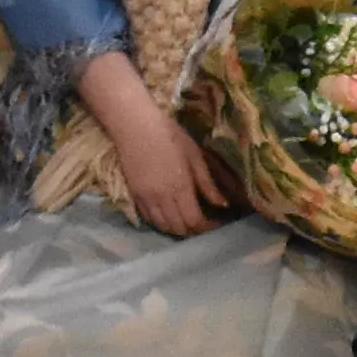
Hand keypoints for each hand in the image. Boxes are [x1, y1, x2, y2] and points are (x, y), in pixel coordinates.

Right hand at [79, 51, 214, 232]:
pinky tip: (171, 215)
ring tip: (190, 222)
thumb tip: (222, 204)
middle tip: (207, 223)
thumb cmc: (169, 135)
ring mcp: (145, 199)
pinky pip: (150, 219)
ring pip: (164, 227)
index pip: (195, 221)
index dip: (208, 227)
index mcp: (180, 188)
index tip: (219, 223)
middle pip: (180, 228)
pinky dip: (162, 223)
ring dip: (179, 229)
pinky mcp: (134, 196)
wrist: (134, 126)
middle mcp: (162, 199)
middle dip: (195, 231)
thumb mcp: (194, 156)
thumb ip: (207, 183)